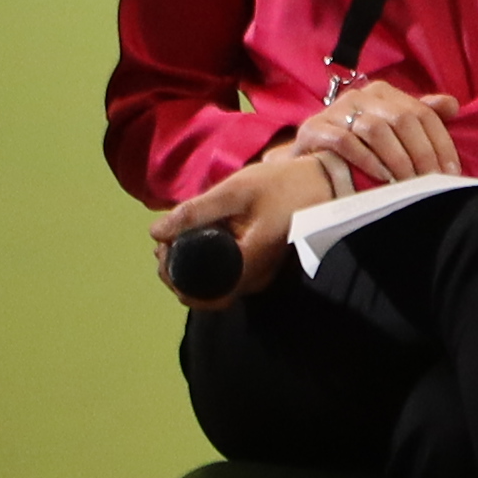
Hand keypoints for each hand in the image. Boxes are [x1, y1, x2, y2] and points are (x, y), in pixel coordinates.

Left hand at [155, 147, 332, 307]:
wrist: (322, 184)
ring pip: (214, 286)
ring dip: (189, 269)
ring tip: (174, 239)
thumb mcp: (235, 191)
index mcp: (248, 265)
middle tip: (163, 244)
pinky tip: (195, 239)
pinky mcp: (258, 266)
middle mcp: (254, 280)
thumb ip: (195, 211)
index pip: (201, 292)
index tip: (161, 251)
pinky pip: (224, 274)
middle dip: (177, 274)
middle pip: (205, 294)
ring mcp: (258, 276)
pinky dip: (204, 263)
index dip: (175, 277)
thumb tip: (155, 232)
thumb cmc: (281, 185)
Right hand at [293, 79, 466, 193]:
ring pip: (376, 129)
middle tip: (432, 182)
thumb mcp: (390, 130)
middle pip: (403, 119)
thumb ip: (420, 117)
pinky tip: (382, 178)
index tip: (450, 172)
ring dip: (397, 159)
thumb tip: (452, 105)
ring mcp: (336, 110)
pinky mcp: (315, 129)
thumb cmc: (357, 147)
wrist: (309, 160)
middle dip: (422, 154)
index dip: (441, 143)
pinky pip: (346, 142)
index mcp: (383, 93)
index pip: (422, 113)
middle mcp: (361, 96)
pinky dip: (367, 161)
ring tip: (408, 184)